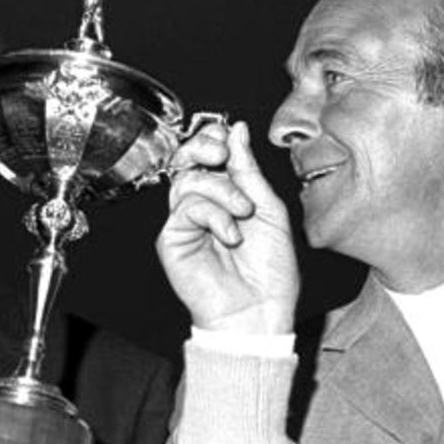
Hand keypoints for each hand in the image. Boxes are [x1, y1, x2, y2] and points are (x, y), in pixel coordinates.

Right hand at [157, 120, 298, 333]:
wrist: (259, 312)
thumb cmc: (270, 272)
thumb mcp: (270, 209)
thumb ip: (249, 170)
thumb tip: (237, 131)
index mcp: (227, 195)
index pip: (208, 154)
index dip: (214, 138)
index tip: (228, 137)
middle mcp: (203, 206)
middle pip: (186, 159)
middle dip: (203, 147)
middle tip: (220, 154)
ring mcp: (186, 223)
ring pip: (188, 180)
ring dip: (222, 191)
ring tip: (243, 214)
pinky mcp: (172, 240)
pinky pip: (186, 208)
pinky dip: (213, 215)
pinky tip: (231, 234)